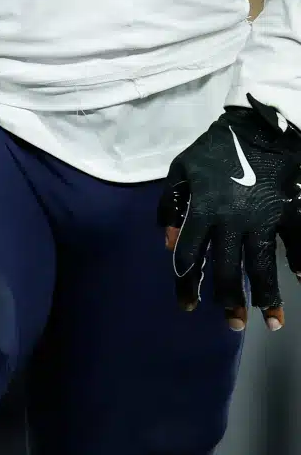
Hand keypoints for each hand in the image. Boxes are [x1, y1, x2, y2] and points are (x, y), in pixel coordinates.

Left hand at [159, 98, 300, 330]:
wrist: (257, 128)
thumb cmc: (214, 150)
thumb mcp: (180, 170)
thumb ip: (170, 206)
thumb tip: (167, 243)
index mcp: (202, 211)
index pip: (188, 255)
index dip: (186, 283)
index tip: (187, 306)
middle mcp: (232, 221)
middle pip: (228, 269)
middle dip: (229, 301)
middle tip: (233, 326)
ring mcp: (264, 219)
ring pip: (264, 265)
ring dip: (267, 296)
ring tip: (271, 323)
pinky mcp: (290, 213)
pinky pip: (297, 244)